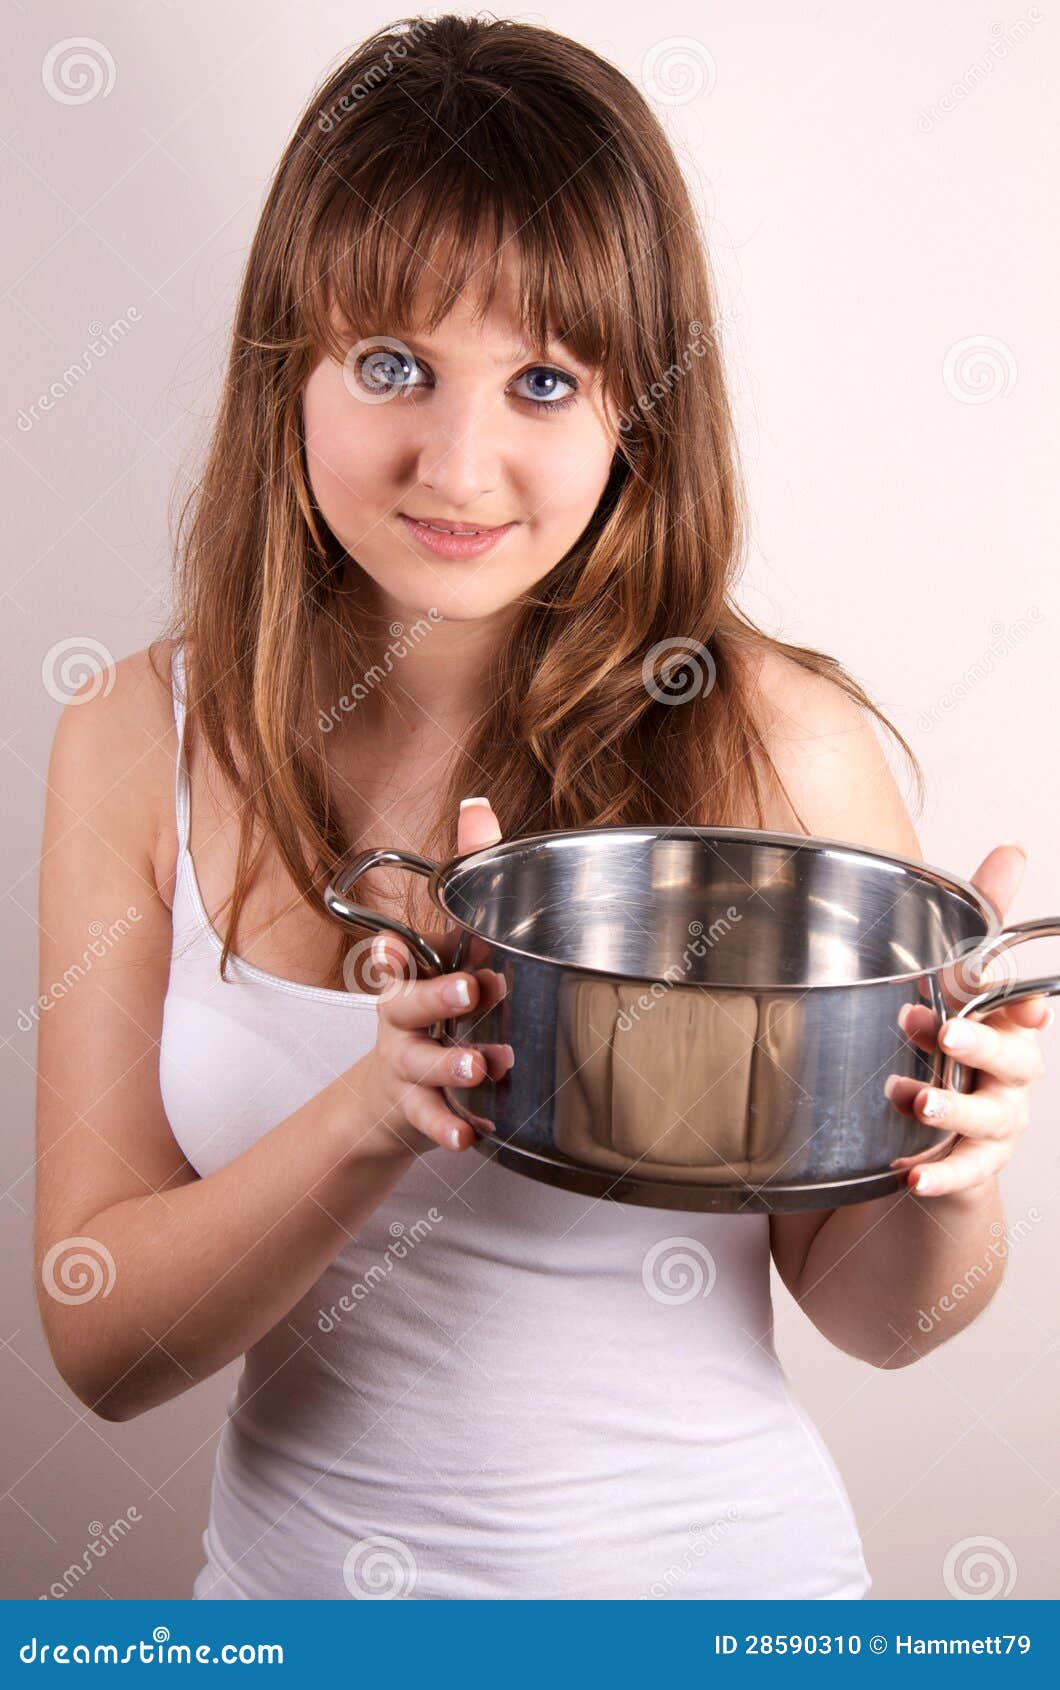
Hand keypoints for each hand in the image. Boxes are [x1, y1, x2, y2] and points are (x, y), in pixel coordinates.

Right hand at [362, 796, 510, 1156]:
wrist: (389, 1097)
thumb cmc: (432, 1009)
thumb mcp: (450, 948)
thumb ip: (470, 877)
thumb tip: (478, 806)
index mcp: (412, 978)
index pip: (398, 958)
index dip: (391, 953)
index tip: (392, 947)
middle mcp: (402, 1021)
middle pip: (408, 1007)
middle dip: (437, 997)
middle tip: (472, 990)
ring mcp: (408, 1067)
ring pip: (422, 1066)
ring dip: (451, 1065)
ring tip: (481, 1067)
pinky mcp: (418, 1111)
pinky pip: (430, 1122)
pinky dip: (448, 1129)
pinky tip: (470, 1136)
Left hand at [886, 843, 1051, 1197]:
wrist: (932, 1137)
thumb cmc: (945, 1050)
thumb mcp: (951, 986)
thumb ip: (977, 924)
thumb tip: (1013, 850)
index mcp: (1003, 1028)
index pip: (1021, 1011)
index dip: (1024, 1007)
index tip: (1023, 1007)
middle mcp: (1007, 1077)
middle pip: (1011, 1062)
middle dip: (980, 1046)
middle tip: (942, 1034)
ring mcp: (994, 1124)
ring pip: (988, 1119)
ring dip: (952, 1109)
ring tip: (913, 1101)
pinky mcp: (972, 1167)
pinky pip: (963, 1174)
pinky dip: (940, 1175)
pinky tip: (912, 1174)